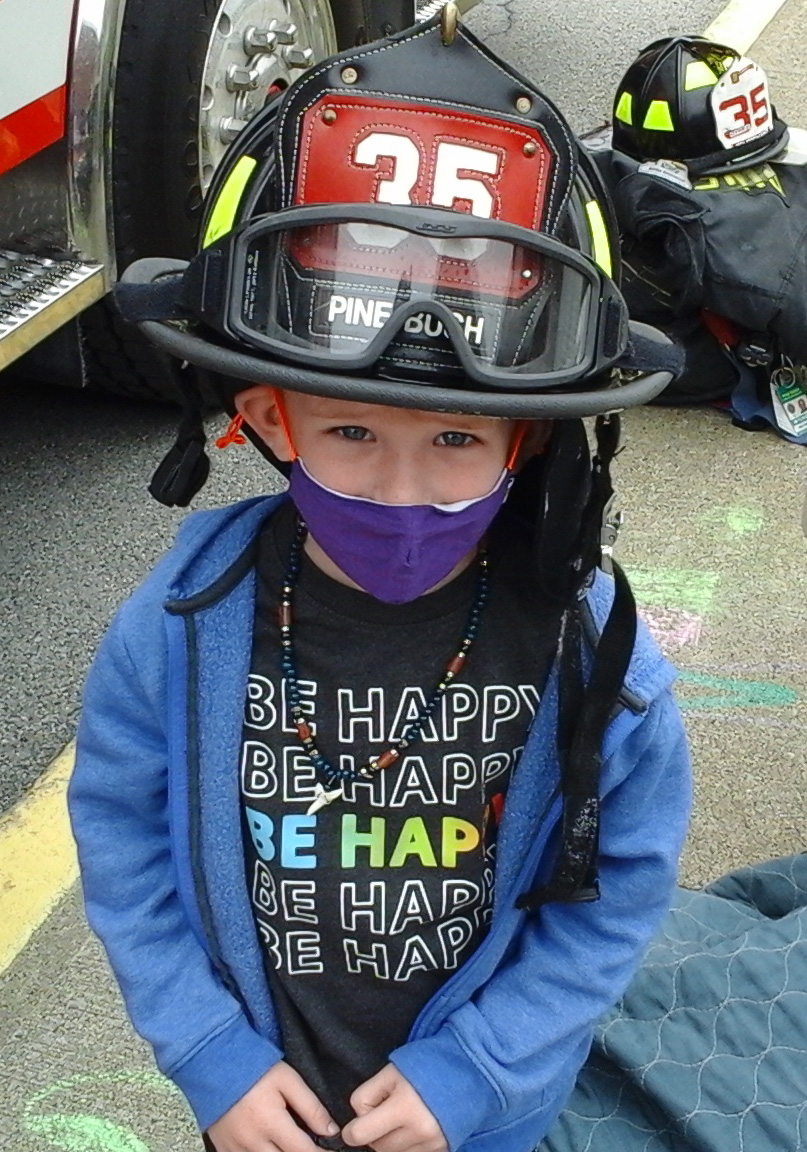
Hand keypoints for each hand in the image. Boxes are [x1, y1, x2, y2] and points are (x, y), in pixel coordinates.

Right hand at [207, 1060, 338, 1151]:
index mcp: (270, 1123)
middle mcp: (252, 1142)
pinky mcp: (224, 1149)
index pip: (303, 1151)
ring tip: (291, 1144)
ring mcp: (235, 1149)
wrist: (214, 1064)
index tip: (331, 1150)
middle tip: (311, 1146)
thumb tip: (331, 1131)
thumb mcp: (287, 1080)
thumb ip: (310, 1106)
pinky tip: (271, 1146)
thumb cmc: (255, 1069)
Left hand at [341, 1064, 447, 1151]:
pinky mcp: (442, 1150)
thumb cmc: (426, 1064)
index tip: (356, 1124)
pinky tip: (412, 1129)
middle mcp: (419, 1130)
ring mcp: (432, 1144)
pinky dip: (406, 1147)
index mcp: (404, 1106)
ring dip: (390, 1142)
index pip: (360, 1134)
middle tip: (385, 1112)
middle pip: (377, 1147)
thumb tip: (358, 1121)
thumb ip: (367, 1095)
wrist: (468, 1069)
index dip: (352, 1129)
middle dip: (374, 1133)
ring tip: (400, 1120)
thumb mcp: (391, 1071)